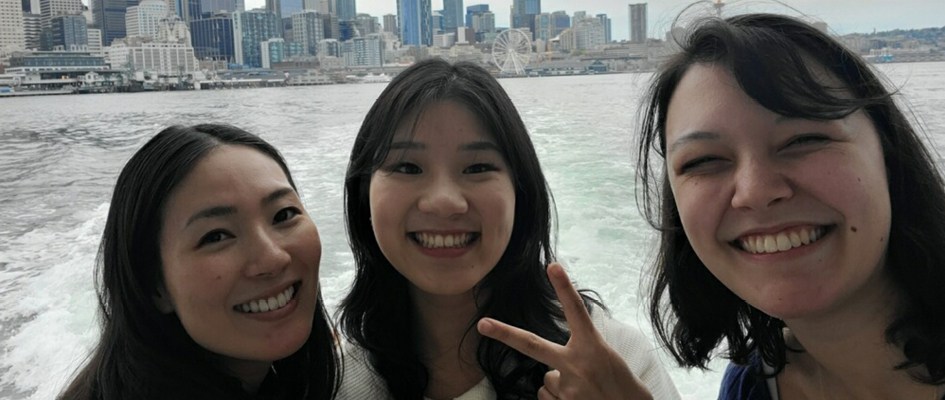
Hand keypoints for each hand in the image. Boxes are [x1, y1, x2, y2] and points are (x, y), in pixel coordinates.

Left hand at [477, 263, 652, 399]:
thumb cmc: (620, 386)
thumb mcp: (606, 360)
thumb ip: (578, 356)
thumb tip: (548, 370)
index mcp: (593, 347)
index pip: (576, 312)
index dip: (564, 288)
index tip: (553, 266)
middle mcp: (577, 365)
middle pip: (532, 344)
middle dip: (504, 334)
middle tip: (483, 324)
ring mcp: (568, 388)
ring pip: (546, 379)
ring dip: (561, 384)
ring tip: (585, 392)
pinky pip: (547, 397)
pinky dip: (560, 399)